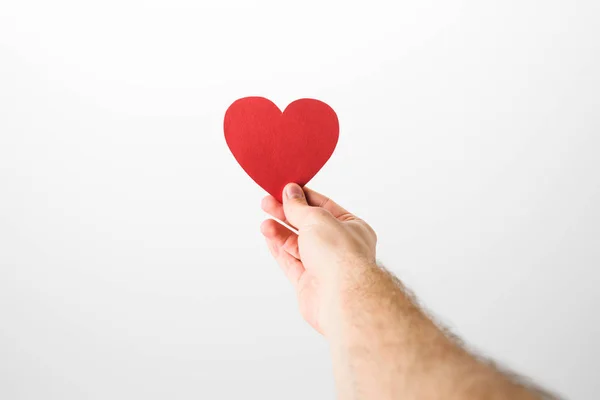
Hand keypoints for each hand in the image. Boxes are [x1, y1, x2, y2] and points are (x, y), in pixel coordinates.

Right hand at [261, 183, 376, 334]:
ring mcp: (325, 266)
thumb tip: (290, 193)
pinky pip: (291, 262)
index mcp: (352, 227)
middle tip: (267, 202)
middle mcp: (340, 246)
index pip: (324, 206)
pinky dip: (279, 249)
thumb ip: (299, 207)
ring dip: (280, 231)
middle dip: (287, 214)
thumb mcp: (317, 219)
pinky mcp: (309, 283)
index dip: (303, 197)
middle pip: (308, 225)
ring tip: (265, 222)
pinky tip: (268, 236)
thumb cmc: (341, 256)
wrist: (341, 296)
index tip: (284, 189)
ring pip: (297, 244)